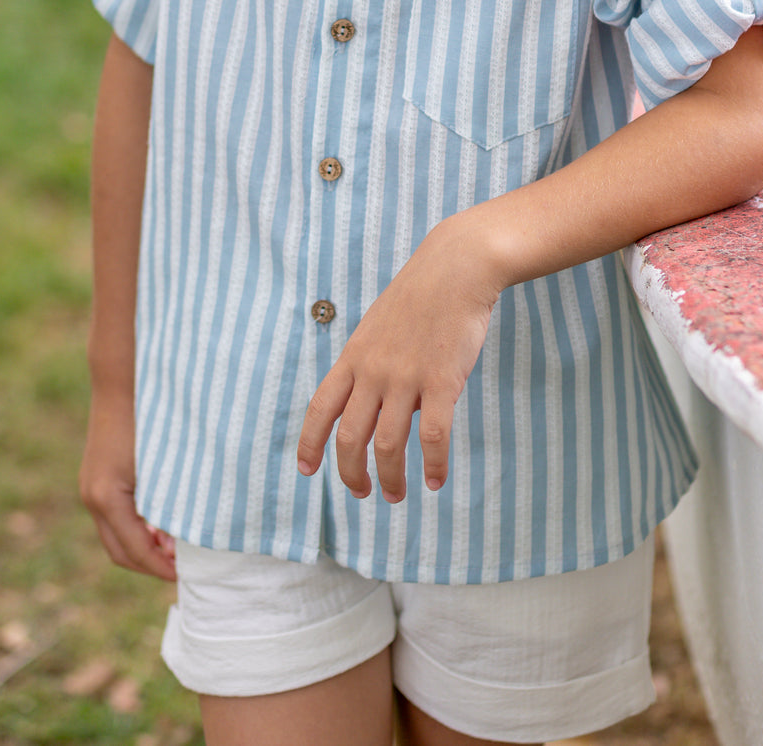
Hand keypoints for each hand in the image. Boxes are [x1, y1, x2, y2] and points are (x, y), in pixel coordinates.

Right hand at [79, 393, 176, 580]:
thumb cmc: (149, 418)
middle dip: (151, 565)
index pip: (135, 551)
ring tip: (177, 548)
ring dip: (144, 548)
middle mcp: (92, 498)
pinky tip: (162, 524)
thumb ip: (170, 504)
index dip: (161, 568)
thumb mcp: (164, 466)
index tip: (186, 576)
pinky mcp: (96, 479)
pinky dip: (136, 529)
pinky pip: (114, 517)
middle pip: (120, 552)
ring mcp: (90, 488)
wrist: (122, 380)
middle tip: (184, 568)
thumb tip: (184, 539)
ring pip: (115, 536)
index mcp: (107, 498)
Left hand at [297, 215, 499, 502]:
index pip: (320, 408)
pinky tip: (436, 480)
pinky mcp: (441, 380)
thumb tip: (376, 407)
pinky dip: (433, 465)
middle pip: (349, 437)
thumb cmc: (421, 297)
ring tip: (395, 496)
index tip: (307, 470)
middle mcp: (373, 370)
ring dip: (390, 478)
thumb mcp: (379, 327)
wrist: (456, 267)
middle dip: (351, 473)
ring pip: (387, 445)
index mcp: (354, 356)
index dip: (310, 443)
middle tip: (361, 493)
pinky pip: (432, 436)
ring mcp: (405, 376)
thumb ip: (371, 365)